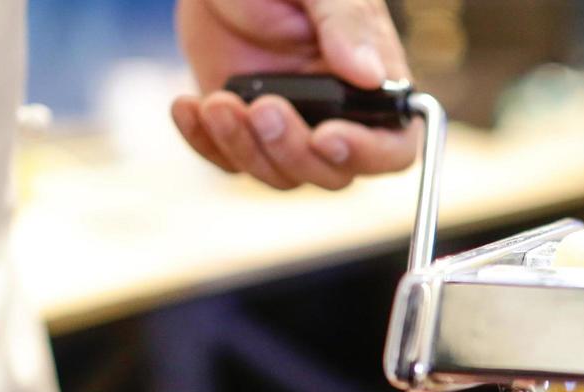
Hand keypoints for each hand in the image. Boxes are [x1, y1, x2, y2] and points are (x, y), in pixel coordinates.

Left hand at [171, 0, 417, 189]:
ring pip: (281, 175)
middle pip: (332, 173)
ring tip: (218, 102)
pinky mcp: (246, 130)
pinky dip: (206, 143)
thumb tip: (371, 75)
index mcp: (373, 84)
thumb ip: (346, 24)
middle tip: (262, 106)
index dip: (367, 155)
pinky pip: (231, 162)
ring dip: (244, 147)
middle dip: (292, 150)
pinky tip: (189, 107)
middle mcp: (338, 116)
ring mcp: (291, 127)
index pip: (393, 147)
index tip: (326, 136)